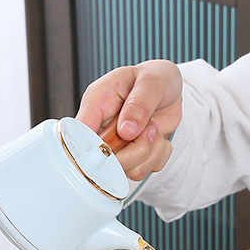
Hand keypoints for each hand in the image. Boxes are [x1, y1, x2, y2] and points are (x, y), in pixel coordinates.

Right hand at [76, 60, 182, 180]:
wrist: (169, 90)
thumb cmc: (155, 78)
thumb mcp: (152, 81)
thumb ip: (139, 103)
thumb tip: (126, 130)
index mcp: (96, 103)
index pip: (80, 133)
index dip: (93, 148)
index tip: (113, 148)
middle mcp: (102, 128)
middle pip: (106, 161)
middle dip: (136, 150)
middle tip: (149, 128)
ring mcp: (116, 147)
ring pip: (128, 170)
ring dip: (150, 153)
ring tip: (153, 127)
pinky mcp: (132, 158)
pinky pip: (144, 171)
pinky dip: (159, 157)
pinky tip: (157, 138)